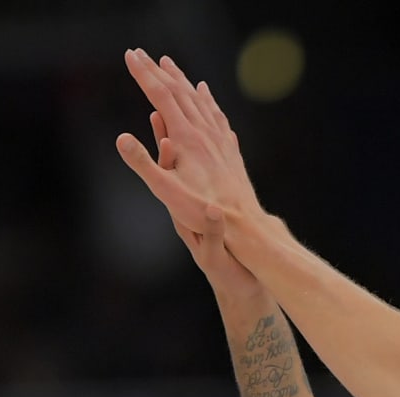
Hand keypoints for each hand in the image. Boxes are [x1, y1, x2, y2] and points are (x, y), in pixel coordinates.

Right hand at [116, 49, 261, 237]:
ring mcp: (218, 138)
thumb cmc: (203, 211)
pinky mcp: (229, 148)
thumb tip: (121, 138)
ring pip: (198, 99)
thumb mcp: (166, 192)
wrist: (244, 223)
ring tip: (169, 65)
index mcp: (186, 137)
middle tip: (141, 53)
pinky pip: (215, 114)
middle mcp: (204, 131)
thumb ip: (143, 163)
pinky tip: (205, 92)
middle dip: (157, 70)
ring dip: (180, 79)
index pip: (160, 96)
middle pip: (178, 91)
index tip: (129, 55)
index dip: (143, 74)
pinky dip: (205, 98)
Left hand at [144, 109, 262, 298]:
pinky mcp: (211, 204)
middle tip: (159, 106)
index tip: (170, 138)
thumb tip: (213, 210)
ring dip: (177, 136)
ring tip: (166, 110)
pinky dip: (198, 152)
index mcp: (185, 216)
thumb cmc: (228, 276)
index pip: (171, 182)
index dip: (169, 159)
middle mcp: (186, 206)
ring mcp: (197, 204)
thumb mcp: (217, 258)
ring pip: (185, 164)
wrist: (240, 286)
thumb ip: (213, 234)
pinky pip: (201, 171)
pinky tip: (198, 134)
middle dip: (166, 135)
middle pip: (172, 165)